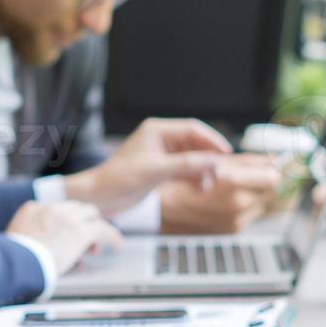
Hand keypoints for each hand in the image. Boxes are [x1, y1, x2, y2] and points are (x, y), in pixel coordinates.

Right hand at [7, 200, 122, 274]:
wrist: (18, 261)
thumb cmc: (12, 258)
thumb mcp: (13, 239)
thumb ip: (24, 236)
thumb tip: (27, 248)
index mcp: (32, 208)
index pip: (54, 210)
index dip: (62, 222)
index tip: (64, 234)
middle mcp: (52, 209)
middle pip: (74, 208)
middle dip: (79, 221)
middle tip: (82, 238)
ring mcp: (67, 218)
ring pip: (90, 214)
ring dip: (94, 227)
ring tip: (98, 241)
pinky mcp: (80, 231)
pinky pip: (102, 229)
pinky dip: (111, 236)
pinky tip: (117, 244)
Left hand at [64, 118, 230, 217]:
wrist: (100, 197)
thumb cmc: (118, 179)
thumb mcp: (155, 171)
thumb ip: (185, 165)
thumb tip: (212, 161)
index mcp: (156, 130)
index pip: (192, 129)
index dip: (212, 141)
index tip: (226, 154)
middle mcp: (160, 140)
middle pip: (195, 144)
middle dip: (208, 158)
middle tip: (218, 174)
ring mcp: (161, 155)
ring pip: (191, 158)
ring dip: (202, 170)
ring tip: (208, 185)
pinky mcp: (161, 170)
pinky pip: (184, 170)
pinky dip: (194, 178)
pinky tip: (199, 188)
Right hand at [159, 154, 283, 233]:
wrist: (163, 210)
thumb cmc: (183, 183)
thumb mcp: (214, 163)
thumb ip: (246, 162)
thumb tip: (269, 159)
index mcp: (232, 184)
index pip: (272, 177)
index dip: (272, 169)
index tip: (270, 164)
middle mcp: (237, 206)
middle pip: (269, 190)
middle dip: (262, 180)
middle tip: (250, 173)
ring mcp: (236, 221)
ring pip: (261, 203)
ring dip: (254, 193)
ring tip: (233, 187)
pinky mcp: (233, 231)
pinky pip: (250, 214)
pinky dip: (245, 205)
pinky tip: (227, 199)